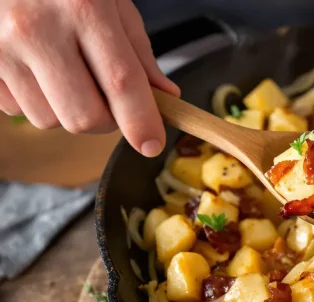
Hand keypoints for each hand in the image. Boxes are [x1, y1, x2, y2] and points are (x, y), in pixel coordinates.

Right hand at [0, 0, 179, 156]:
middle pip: (83, 116)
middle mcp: (38, 30)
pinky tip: (35, 68)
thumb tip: (164, 96)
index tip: (152, 144)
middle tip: (109, 100)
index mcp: (83, 9)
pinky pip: (15, 109)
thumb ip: (137, 52)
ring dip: (66, 110)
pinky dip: (34, 99)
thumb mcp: (110, 0)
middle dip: (105, 121)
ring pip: (48, 120)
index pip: (121, 82)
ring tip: (65, 72)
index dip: (141, 121)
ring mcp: (1, 47)